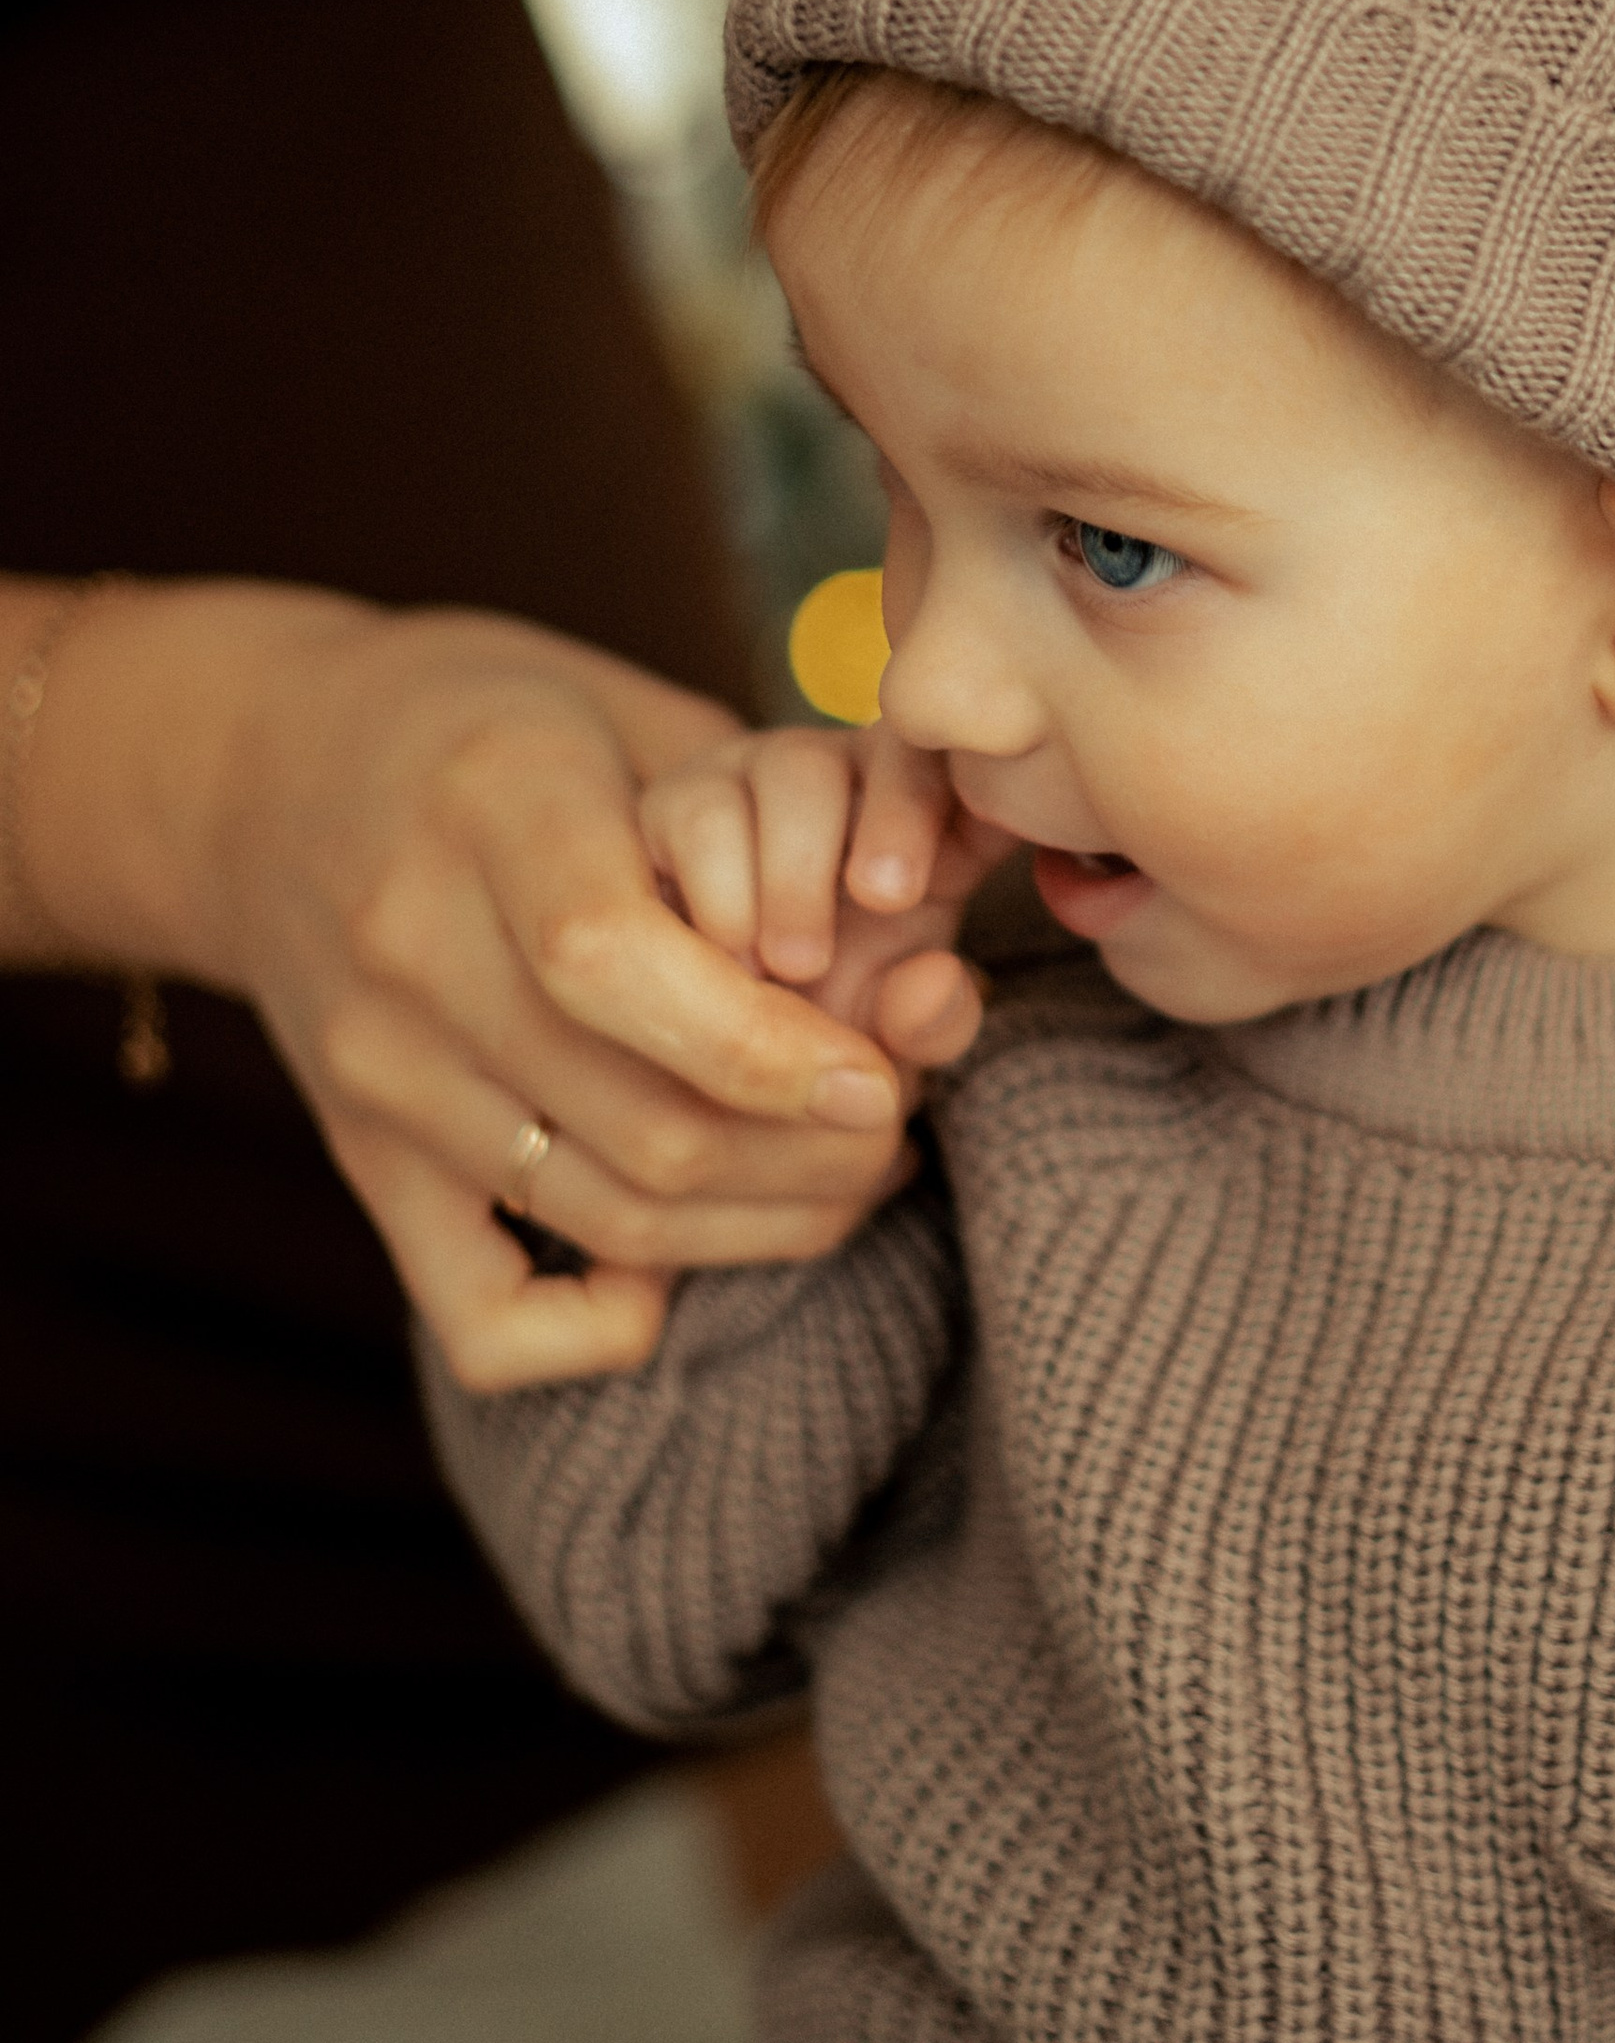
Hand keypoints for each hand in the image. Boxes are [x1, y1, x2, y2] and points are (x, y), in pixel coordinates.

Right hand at [189, 597, 954, 1394]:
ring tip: (841, 1181)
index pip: (609, 964)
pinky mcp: (360, 1157)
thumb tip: (920, 976)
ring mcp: (375, 1071)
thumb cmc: (506, 731)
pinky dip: (597, 1331)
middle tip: (893, 1128)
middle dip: (811, 1156)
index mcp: (490, 804)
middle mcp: (410, 948)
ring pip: (600, 1217)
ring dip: (755, 1229)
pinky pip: (481, 1314)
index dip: (767, 1047)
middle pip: (637, 1124)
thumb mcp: (631, 711)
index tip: (881, 1073)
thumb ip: (769, 821)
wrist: (266, 773)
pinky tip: (674, 1274)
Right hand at [637, 714, 1010, 1066]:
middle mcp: (857, 778)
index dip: (973, 795)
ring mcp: (768, 776)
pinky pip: (700, 809)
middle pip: (897, 748)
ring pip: (795, 768)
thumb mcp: (887, 1034)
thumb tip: (938, 981)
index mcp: (937, 820)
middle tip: (871, 917)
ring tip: (791, 967)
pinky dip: (721, 889)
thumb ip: (928, 1021)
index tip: (920, 891)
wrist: (713, 1038)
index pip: (976, 771)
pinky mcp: (682, 799)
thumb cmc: (824, 1024)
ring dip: (795, 873)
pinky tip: (732, 954)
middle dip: (896, 822)